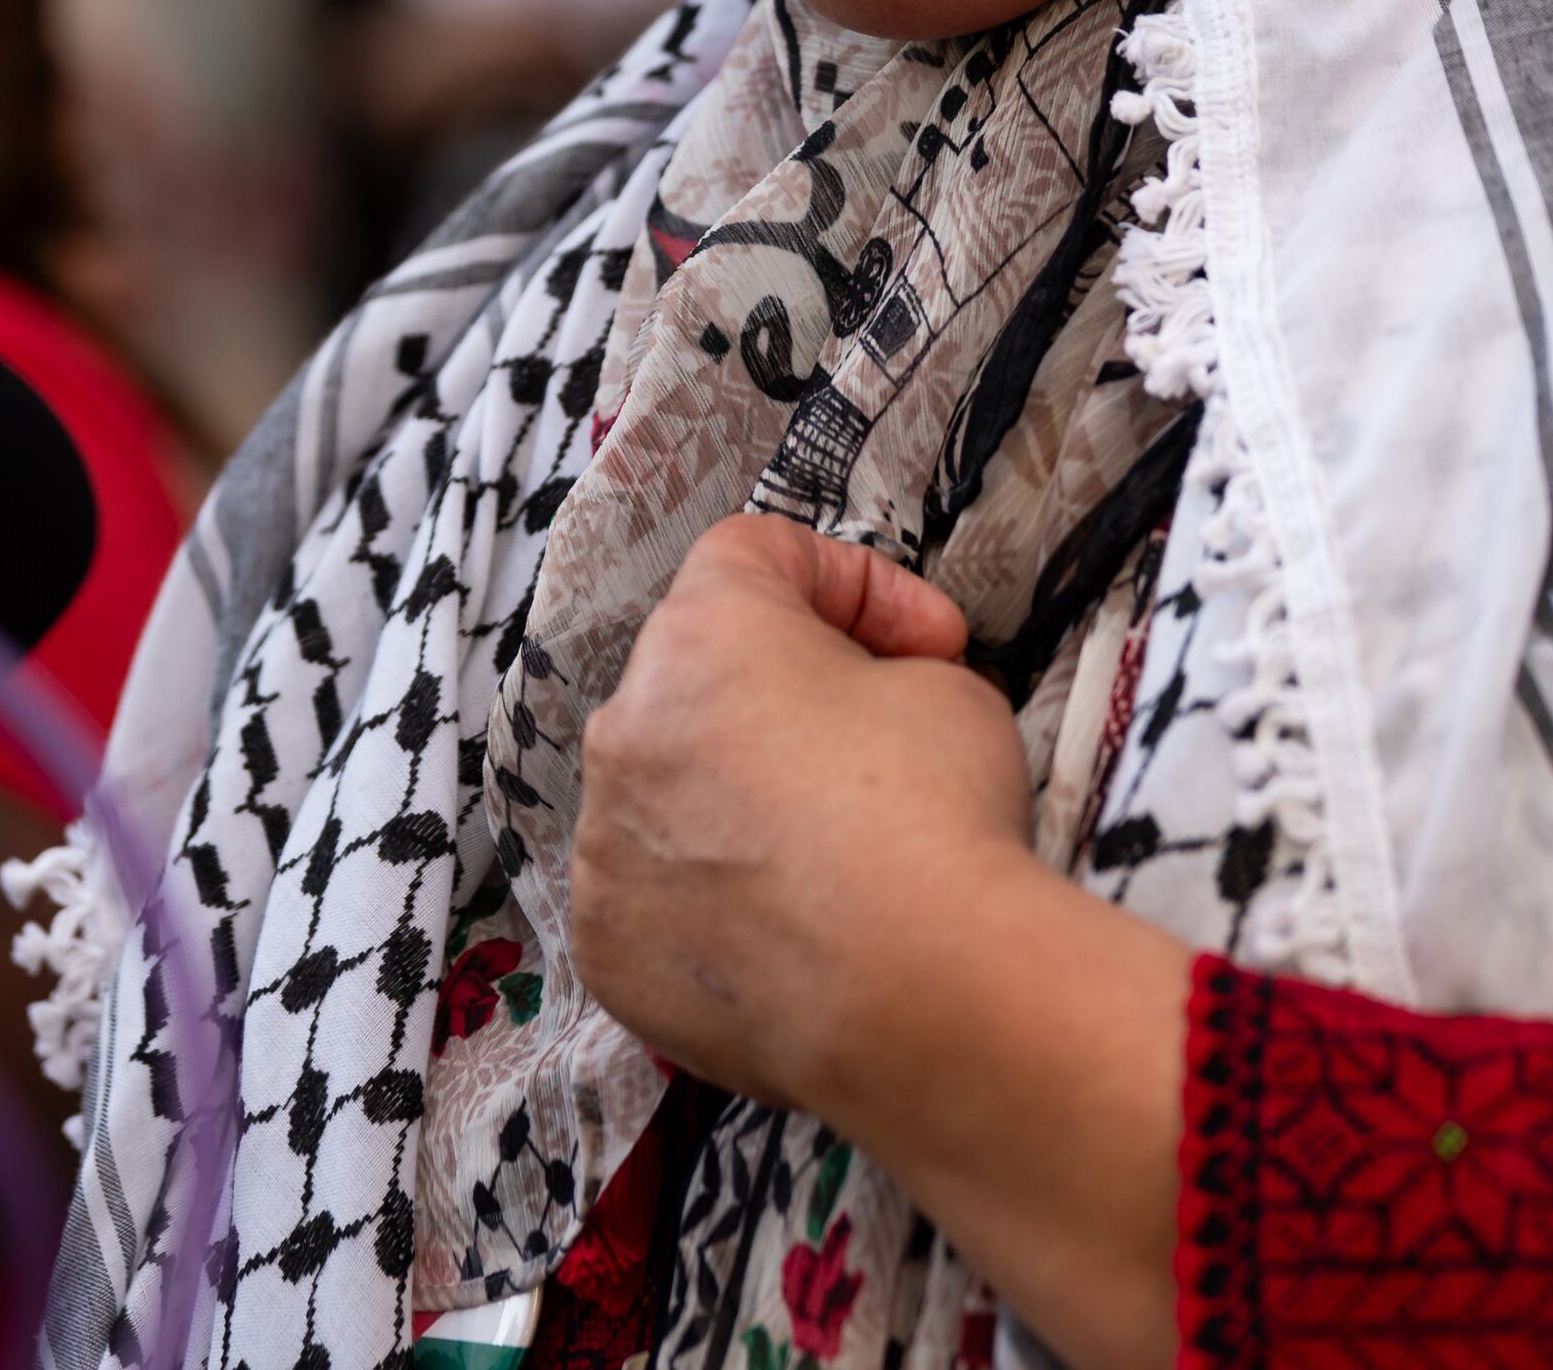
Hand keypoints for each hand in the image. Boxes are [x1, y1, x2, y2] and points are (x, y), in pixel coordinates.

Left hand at [569, 514, 1031, 1111]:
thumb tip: (870, 701)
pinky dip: (711, 902)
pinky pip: (655, 899)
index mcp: (697, 636)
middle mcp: (622, 729)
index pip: (755, 556)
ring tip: (830, 858)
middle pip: (700, 681)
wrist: (925, 996)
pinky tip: (789, 932)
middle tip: (878, 744)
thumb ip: (886, 666)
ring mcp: (601, 847)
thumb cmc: (938, 816)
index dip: (855, 583)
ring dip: (735, 803)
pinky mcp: (606, 949)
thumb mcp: (951, 689)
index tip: (929, 643)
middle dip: (787, 696)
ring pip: (668, 796)